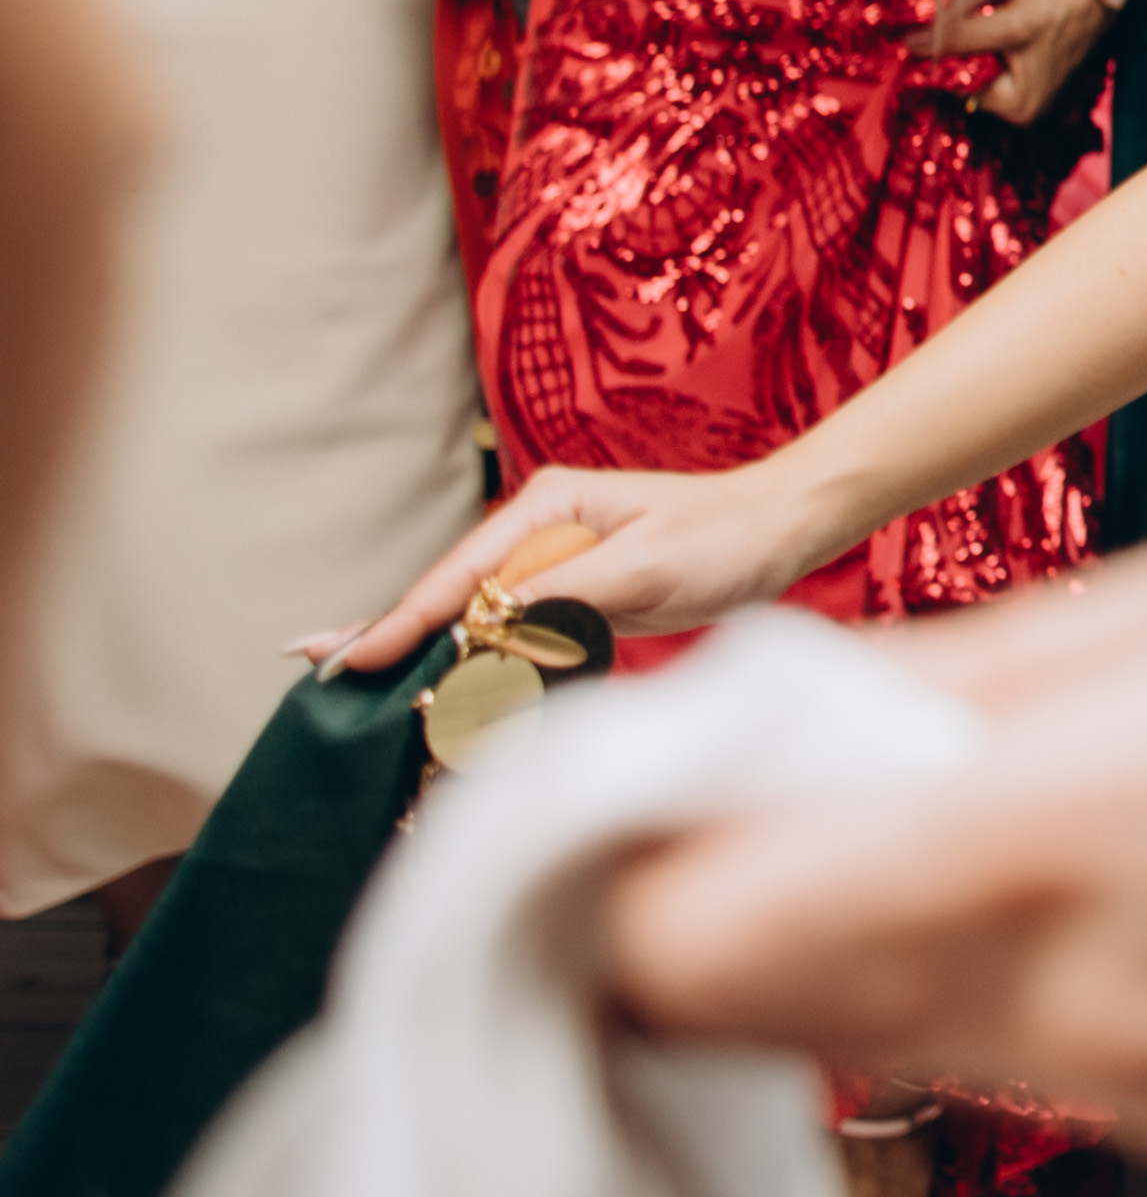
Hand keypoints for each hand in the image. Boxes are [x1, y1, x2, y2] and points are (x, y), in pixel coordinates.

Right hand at [317, 456, 842, 666]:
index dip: (402, 621)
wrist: (782, 531)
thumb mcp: (644, 566)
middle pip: (453, 595)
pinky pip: (512, 634)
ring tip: (350, 687)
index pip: (458, 574)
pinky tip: (437, 691)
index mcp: (547, 505)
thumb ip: (563, 595)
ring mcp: (553, 562)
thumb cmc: (724, 537)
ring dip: (427, 656)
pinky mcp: (573, 595)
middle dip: (394, 638)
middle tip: (315, 675)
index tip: (345, 659)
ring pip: (476, 618)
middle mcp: (539, 530)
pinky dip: (476, 664)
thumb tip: (488, 625)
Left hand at [602, 502, 1146, 1170]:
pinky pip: (1073, 1070)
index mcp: (1045, 840)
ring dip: (918, 942)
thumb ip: (1004, 666)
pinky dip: (1065, 989)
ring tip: (1050, 819)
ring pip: (923, 1042)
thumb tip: (830, 703)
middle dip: (765, 905)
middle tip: (831, 793)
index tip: (659, 802)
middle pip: (777, 1012)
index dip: (633, 879)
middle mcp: (1069, 1003)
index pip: (694, 938)